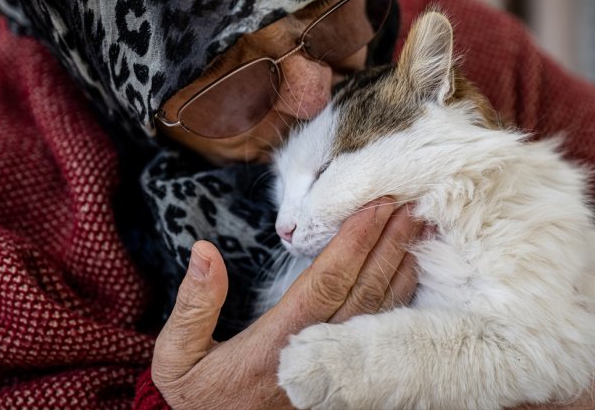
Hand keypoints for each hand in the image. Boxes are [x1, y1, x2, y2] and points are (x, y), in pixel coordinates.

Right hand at [151, 197, 420, 409]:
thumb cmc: (200, 396)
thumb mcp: (177, 357)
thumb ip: (193, 306)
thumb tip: (204, 250)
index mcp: (276, 345)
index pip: (325, 284)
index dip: (353, 243)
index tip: (373, 207)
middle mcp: (315, 355)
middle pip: (363, 292)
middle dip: (387, 244)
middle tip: (407, 203)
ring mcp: (335, 367)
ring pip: (379, 311)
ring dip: (400, 265)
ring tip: (417, 226)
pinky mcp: (344, 374)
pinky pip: (381, 332)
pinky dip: (400, 296)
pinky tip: (409, 269)